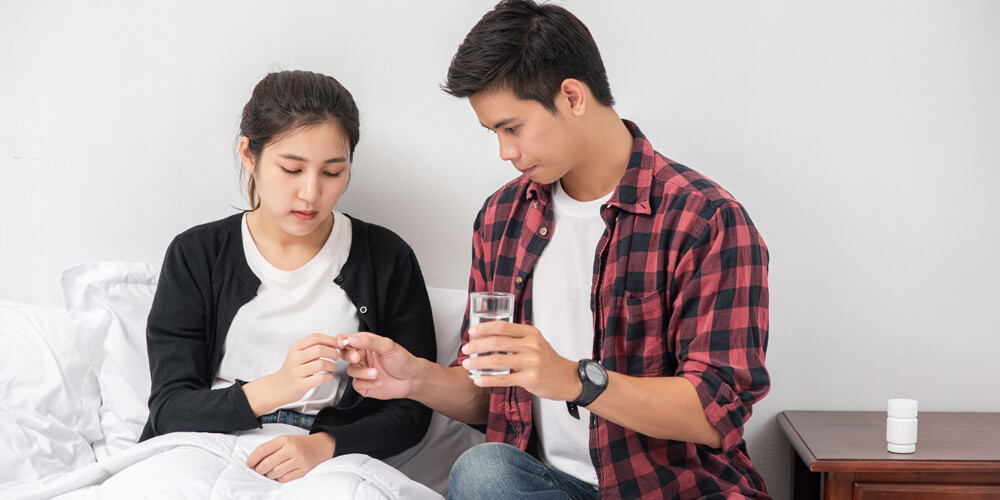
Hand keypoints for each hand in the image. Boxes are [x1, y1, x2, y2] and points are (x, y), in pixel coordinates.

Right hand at [244, 333, 343, 414]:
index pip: (315, 337)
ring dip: (332, 366)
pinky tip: (328, 376)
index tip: (339, 344)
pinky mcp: (300, 385)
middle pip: (320, 349)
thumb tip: (335, 342)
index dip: (330, 339)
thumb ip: (313, 347)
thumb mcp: (298, 354)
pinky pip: (321, 378)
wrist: (277, 387)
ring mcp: (296, 372)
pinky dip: (329, 377)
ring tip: (331, 368)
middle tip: (336, 357)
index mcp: (295, 348)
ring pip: (321, 364)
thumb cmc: (292, 370)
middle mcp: (295, 358)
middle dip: (333, 352)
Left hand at [246, 432, 334, 481]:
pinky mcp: (304, 470)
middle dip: (259, 469)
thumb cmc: (300, 444)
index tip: (249, 463)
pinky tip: (281, 474)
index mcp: (285, 439)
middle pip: (267, 463)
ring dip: (269, 475)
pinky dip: (279, 478)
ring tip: (271, 471)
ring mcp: (299, 460)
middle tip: (258, 470)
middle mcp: (292, 449)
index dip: (252, 458)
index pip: (263, 449)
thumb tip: (254, 461)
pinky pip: (285, 478)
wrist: (322, 445)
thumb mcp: (286, 440)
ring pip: (275, 473)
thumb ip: (271, 448)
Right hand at [335, 332, 420, 399]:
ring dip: (362, 372)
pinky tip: (378, 382)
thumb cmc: (402, 360)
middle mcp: (362, 357)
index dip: (342, 342)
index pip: (347, 340)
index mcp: (366, 344)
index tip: (344, 344)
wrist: (412, 379)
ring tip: (375, 373)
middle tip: (357, 358)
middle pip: (345, 355)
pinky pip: (357, 384)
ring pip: (351, 370)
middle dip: (349, 356)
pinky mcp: (364, 385)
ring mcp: (362, 371)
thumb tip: (352, 338)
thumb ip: (369, 341)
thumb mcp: (388, 346)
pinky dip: (367, 383)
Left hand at [461, 321, 580, 400]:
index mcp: (530, 333)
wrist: (567, 378)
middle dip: (476, 345)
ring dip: (478, 362)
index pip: (502, 326)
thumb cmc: (547, 360)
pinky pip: (504, 379)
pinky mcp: (530, 379)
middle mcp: (531, 345)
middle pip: (497, 342)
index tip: (471, 332)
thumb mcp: (535, 342)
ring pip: (498, 360)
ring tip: (466, 365)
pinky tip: (478, 380)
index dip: (484, 328)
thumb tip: (488, 337)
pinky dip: (488, 379)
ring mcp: (531, 362)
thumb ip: (516, 338)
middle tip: (465, 349)